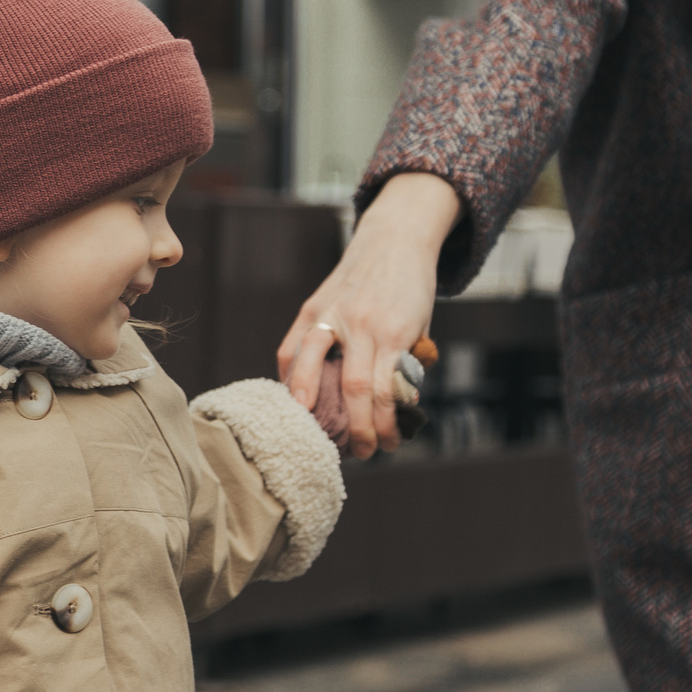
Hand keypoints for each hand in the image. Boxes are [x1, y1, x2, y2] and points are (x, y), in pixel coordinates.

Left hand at [280, 173, 459, 457]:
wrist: (398, 238)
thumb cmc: (363, 278)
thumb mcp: (328, 298)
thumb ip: (316, 336)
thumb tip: (308, 387)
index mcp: (312, 314)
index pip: (290, 360)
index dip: (293, 397)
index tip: (300, 428)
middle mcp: (337, 321)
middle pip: (330, 386)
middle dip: (338, 426)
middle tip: (347, 453)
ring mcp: (370, 327)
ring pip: (366, 391)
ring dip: (374, 427)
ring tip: (380, 448)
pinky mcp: (401, 331)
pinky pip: (397, 379)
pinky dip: (398, 406)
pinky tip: (401, 421)